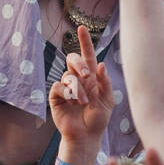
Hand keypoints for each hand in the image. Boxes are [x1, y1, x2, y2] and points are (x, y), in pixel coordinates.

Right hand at [48, 25, 113, 145]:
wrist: (86, 136)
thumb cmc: (98, 120)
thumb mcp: (108, 100)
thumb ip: (105, 82)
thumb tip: (100, 64)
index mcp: (91, 77)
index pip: (87, 55)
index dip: (84, 41)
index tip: (81, 28)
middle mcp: (77, 79)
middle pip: (73, 59)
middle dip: (80, 65)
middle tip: (88, 76)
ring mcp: (65, 87)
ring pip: (67, 76)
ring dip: (78, 89)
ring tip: (83, 102)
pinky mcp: (56, 97)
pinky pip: (58, 87)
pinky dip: (67, 94)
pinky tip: (72, 103)